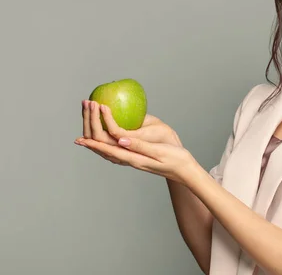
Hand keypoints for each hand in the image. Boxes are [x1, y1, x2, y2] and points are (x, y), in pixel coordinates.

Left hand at [77, 100, 195, 182]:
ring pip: (108, 152)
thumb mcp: (159, 151)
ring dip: (96, 142)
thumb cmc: (176, 159)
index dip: (94, 143)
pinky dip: (104, 145)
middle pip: (105, 151)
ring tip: (85, 134)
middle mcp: (130, 160)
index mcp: (135, 158)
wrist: (184, 170)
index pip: (109, 150)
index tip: (80, 138)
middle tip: (80, 129)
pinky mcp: (136, 158)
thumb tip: (121, 140)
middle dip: (92, 138)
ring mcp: (133, 160)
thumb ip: (140, 145)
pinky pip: (115, 152)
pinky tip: (103, 139)